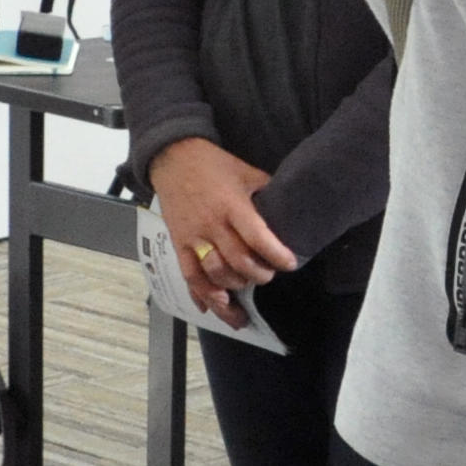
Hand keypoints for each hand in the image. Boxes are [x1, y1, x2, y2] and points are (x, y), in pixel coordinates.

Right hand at [151, 138, 295, 317]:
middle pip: (237, 262)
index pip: (256, 237)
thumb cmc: (214, 165)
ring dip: (233, 288)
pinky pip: (189, 277)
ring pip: (214, 275)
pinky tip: (215, 307)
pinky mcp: (179, 244)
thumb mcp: (246, 172)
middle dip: (258, 275)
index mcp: (232, 205)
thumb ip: (267, 191)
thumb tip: (291, 206)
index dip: (276, 255)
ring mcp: (193, 237)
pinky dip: (202, 295)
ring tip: (246, 289)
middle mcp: (212, 224)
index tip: (290, 264)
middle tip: (269, 276)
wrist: (173, 158)